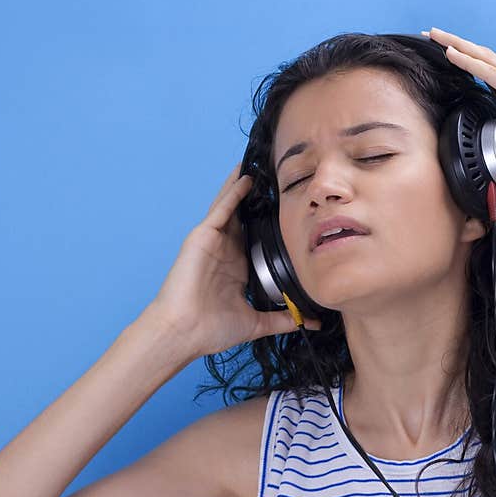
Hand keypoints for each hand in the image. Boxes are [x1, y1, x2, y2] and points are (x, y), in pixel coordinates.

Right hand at [145, 162, 322, 357]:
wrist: (184, 332)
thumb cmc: (211, 330)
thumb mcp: (256, 322)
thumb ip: (284, 319)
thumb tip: (311, 322)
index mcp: (236, 267)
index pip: (257, 237)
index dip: (272, 221)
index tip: (291, 206)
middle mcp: (225, 250)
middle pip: (244, 216)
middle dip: (259, 197)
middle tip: (279, 176)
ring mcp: (212, 241)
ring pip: (231, 206)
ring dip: (244, 186)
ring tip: (260, 164)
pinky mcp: (202, 236)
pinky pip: (220, 209)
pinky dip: (232, 192)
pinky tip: (245, 177)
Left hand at [424, 26, 495, 191]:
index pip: (492, 81)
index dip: (474, 70)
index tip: (454, 66)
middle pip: (482, 63)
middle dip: (457, 50)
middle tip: (434, 38)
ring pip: (481, 60)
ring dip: (456, 47)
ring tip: (433, 35)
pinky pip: (490, 73)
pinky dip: (469, 63)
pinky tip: (451, 52)